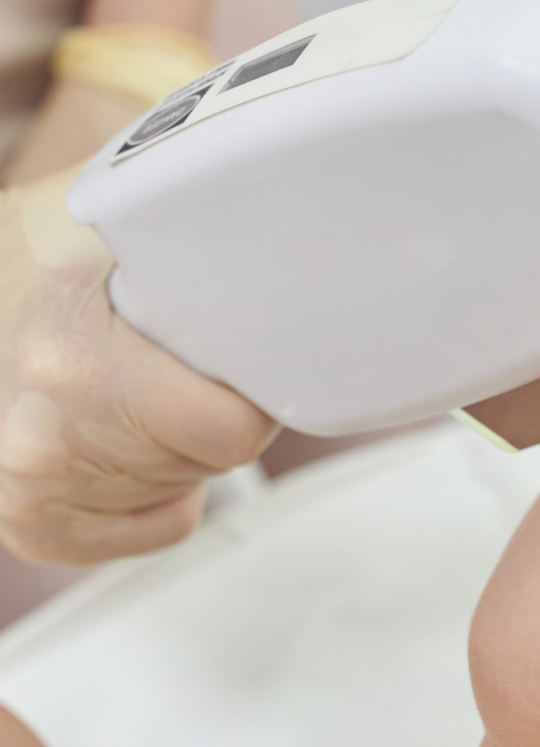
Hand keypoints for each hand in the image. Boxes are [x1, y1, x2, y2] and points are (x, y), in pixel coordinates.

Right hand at [0, 166, 275, 563]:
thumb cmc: (54, 249)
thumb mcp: (128, 221)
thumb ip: (210, 255)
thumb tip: (304, 247)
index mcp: (72, 366)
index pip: (232, 431)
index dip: (254, 388)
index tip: (244, 352)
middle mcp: (39, 443)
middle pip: (208, 461)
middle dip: (210, 407)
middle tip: (172, 352)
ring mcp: (29, 493)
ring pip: (184, 490)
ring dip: (181, 443)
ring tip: (137, 379)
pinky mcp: (30, 525)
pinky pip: (155, 526)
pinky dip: (162, 487)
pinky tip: (131, 427)